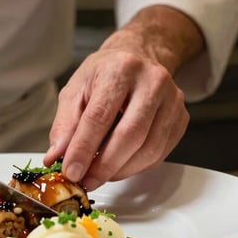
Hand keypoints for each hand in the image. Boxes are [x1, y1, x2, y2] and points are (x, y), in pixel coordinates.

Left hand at [44, 6, 200, 190]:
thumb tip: (56, 156)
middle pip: (129, 135)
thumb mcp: (76, 90)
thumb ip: (65, 124)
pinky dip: (137, 167)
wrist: (138, 57)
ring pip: (149, 149)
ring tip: (99, 175)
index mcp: (120, 69)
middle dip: (104, 165)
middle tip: (86, 180)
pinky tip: (119, 166)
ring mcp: (172, 99)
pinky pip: (160, 153)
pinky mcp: (182, 117)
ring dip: (121, 171)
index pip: (100, 116)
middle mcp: (152, 81)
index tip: (71, 171)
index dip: (84, 148)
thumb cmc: (104, 74)